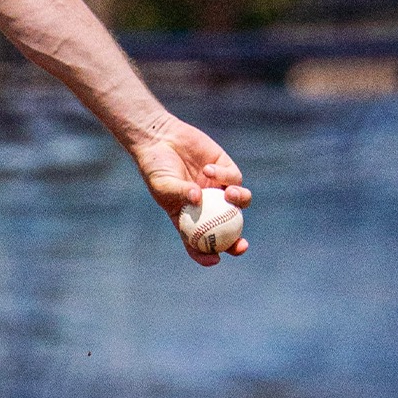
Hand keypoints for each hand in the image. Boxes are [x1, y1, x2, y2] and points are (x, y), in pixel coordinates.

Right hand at [130, 115, 250, 266]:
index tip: (215, 259)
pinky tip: (208, 168)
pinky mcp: (226, 169)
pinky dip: (224, 175)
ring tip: (230, 194)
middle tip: (241, 245)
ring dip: (240, 201)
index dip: (208, 254)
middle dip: (237, 241)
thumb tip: (198, 199)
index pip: (199, 242)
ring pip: (239, 203)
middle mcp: (208, 206)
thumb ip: (179, 192)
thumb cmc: (155, 167)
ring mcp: (219, 188)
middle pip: (227, 229)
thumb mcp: (162, 184)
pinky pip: (234, 177)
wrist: (160, 139)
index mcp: (189, 217)